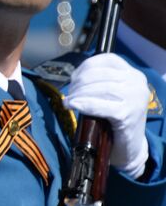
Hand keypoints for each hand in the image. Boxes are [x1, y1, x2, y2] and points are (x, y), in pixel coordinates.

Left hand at [62, 53, 149, 176]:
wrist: (130, 146)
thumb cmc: (116, 118)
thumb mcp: (112, 94)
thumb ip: (99, 82)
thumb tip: (74, 78)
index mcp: (133, 74)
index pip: (105, 60)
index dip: (84, 67)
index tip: (73, 79)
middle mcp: (136, 83)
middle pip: (99, 74)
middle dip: (78, 84)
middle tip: (68, 95)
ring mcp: (134, 98)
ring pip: (99, 88)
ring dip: (78, 95)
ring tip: (68, 102)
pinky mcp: (128, 114)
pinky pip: (101, 105)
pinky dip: (84, 104)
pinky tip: (74, 106)